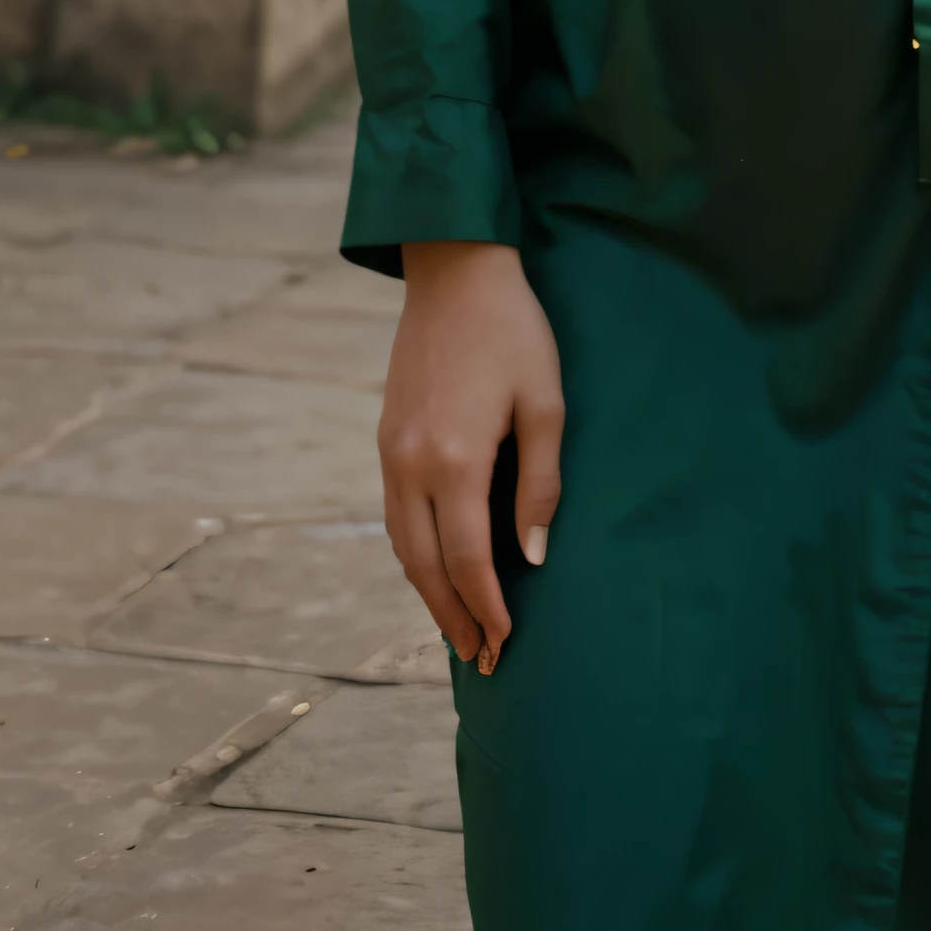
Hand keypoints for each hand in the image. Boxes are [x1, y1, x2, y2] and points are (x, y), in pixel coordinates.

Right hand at [377, 240, 563, 674]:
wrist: (454, 271)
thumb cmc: (513, 331)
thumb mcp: (546, 403)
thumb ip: (540, 484)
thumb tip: (531, 558)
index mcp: (454, 459)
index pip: (466, 559)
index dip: (486, 606)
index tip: (505, 643)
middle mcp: (410, 463)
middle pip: (424, 565)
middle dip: (452, 616)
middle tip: (480, 659)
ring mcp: (390, 451)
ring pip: (401, 545)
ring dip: (428, 591)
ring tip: (458, 627)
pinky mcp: (385, 438)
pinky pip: (394, 514)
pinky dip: (413, 553)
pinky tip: (435, 567)